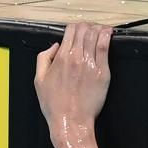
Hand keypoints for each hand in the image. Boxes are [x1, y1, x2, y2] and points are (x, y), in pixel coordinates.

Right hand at [34, 23, 111, 147]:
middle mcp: (76, 57)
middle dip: (86, 26)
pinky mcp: (103, 72)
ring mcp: (91, 64)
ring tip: (100, 29)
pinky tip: (109, 33)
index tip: (77, 30)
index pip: (70, 30)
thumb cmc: (54, 104)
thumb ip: (43, 58)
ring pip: (96, 34)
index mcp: (61, 57)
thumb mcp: (39, 80)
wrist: (71, 121)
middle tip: (89, 30)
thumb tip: (54, 46)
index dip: (74, 27)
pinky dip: (107, 36)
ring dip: (97, 29)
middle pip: (84, 29)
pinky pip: (105, 47)